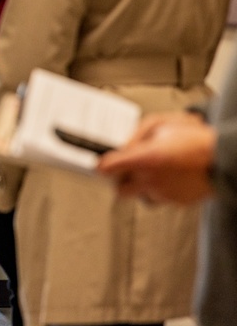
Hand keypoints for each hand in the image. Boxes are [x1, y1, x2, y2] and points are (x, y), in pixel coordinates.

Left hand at [97, 112, 215, 203]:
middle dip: (119, 181)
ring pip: (141, 195)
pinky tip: (171, 176)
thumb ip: (137, 135)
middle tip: (125, 170)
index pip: (108, 168)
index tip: (101, 164)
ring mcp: (165, 193)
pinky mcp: (178, 202)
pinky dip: (161, 189)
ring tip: (155, 171)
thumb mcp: (161, 124)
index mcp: (145, 159)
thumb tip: (124, 146)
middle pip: (120, 191)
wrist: (225, 158)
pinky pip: (161, 198)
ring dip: (142, 186)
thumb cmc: (196, 138)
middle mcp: (152, 179)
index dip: (102, 165)